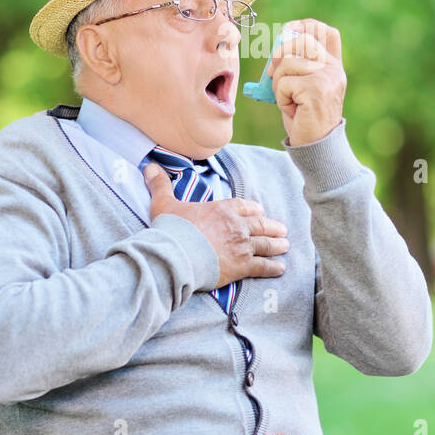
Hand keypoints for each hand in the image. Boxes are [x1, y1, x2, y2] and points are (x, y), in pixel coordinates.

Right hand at [142, 163, 288, 287]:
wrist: (177, 255)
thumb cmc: (171, 229)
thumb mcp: (163, 203)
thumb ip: (160, 185)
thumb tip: (149, 166)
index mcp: (222, 210)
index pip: (243, 206)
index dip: (252, 210)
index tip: (259, 211)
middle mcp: (236, 226)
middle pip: (259, 225)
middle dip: (271, 227)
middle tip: (282, 230)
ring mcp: (241, 246)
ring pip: (265, 244)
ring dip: (276, 245)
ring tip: (285, 245)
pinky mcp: (241, 266)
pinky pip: (262, 266)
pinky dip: (273, 267)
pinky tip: (281, 268)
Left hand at [271, 19, 346, 146]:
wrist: (316, 146)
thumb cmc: (305, 116)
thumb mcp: (302, 86)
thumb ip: (296, 65)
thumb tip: (276, 48)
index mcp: (333, 66)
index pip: (327, 32)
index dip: (306, 25)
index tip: (289, 30)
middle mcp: (334, 69)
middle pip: (300, 41)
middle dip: (279, 54)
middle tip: (273, 73)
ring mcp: (327, 78)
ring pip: (287, 63)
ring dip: (278, 82)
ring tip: (288, 99)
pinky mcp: (316, 89)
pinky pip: (284, 82)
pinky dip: (280, 96)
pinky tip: (292, 109)